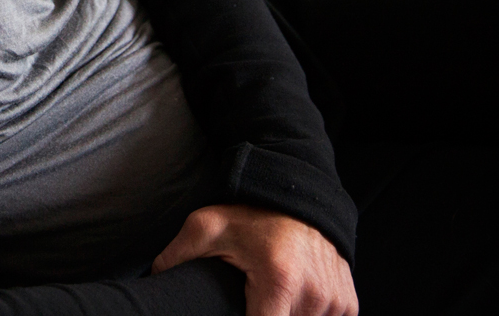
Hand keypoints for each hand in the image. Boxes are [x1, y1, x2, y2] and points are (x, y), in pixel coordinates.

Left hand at [151, 204, 356, 315]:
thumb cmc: (251, 215)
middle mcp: (314, 294)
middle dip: (263, 315)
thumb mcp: (206, 227)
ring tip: (269, 296)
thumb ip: (176, 257)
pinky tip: (292, 300)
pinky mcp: (348, 303)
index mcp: (279, 281)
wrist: (297, 194)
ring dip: (285, 315)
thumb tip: (151, 283)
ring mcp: (335, 301)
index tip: (237, 312)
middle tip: (251, 298)